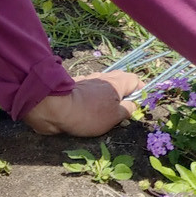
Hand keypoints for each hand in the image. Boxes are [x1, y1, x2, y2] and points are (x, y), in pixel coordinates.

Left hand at [21, 71, 139, 136]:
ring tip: (105, 108)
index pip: (135, 80)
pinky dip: (91, 94)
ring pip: (103, 84)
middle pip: (119, 80)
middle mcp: (103, 78)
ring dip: (106, 93)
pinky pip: (88, 88)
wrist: (55, 109)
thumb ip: (127, 110)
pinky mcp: (74, 86)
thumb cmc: (90, 114)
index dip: (140, 89)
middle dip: (124, 91)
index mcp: (117, 84)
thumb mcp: (115, 117)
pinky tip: (87, 104)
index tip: (140, 101)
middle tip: (123, 106)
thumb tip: (132, 105)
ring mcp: (88, 80)